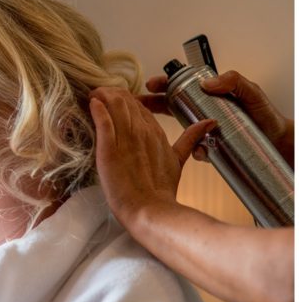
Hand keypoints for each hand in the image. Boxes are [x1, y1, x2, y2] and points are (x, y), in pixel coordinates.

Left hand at [88, 87, 213, 223]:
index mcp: (156, 132)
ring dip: (103, 96)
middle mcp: (142, 131)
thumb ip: (190, 139)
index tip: (116, 99)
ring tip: (94, 93)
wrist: (150, 210)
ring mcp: (126, 140)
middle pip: (126, 102)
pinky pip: (103, 123)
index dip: (127, 99)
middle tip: (99, 91)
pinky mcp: (109, 151)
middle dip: (112, 93)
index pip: (140, 105)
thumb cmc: (161, 191)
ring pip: (115, 106)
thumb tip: (210, 122)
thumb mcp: (178, 160)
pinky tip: (91, 102)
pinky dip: (97, 110)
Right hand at [141, 71, 292, 164]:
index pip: (181, 87)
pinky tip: (203, 150)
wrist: (276, 141)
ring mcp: (203, 132)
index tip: (152, 84)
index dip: (164, 84)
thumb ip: (232, 81)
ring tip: (161, 131)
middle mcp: (202, 113)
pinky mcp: (207, 149)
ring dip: (168, 132)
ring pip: (178, 130)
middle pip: (170, 106)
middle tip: (139, 104)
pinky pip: (193, 151)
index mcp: (209, 96)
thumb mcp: (250, 91)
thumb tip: (207, 83)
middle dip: (153, 105)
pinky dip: (196, 151)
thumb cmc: (264, 115)